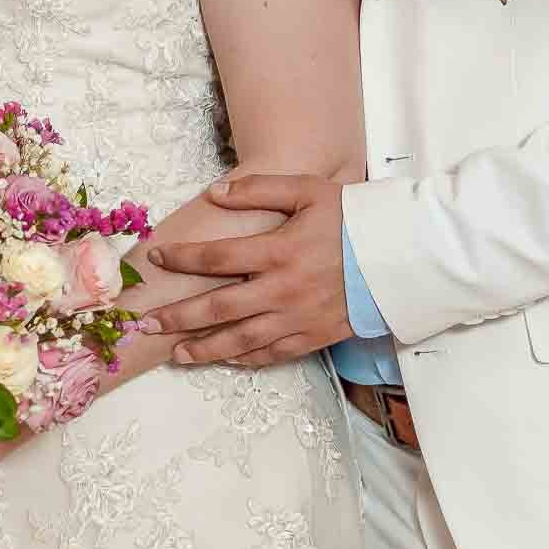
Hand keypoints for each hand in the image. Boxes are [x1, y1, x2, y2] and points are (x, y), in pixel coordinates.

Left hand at [133, 174, 353, 367]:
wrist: (401, 257)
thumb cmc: (353, 219)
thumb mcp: (308, 190)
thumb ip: (259, 189)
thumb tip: (215, 192)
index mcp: (277, 251)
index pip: (216, 257)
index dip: (182, 258)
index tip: (157, 258)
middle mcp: (281, 290)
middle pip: (217, 309)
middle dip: (178, 316)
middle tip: (146, 324)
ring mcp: (296, 319)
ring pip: (240, 341)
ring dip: (204, 349)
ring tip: (176, 354)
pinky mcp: (313, 338)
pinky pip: (272, 354)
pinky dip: (245, 359)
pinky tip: (226, 359)